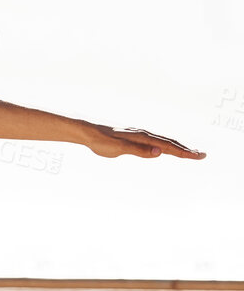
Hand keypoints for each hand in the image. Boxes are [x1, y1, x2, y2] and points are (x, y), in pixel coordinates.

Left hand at [83, 123, 204, 159]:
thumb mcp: (119, 149)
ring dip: (178, 147)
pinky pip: (156, 142)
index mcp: (143, 137)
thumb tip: (159, 152)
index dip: (184, 152)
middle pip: (170, 142)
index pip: (168, 146)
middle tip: (201, 156)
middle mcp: (144, 134)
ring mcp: (140, 136)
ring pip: (164, 141)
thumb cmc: (102, 142)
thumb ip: (139, 150)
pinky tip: (167, 149)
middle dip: (186, 150)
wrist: (89, 133)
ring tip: (190, 153)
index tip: (198, 156)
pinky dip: (166, 145)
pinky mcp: (135, 138)